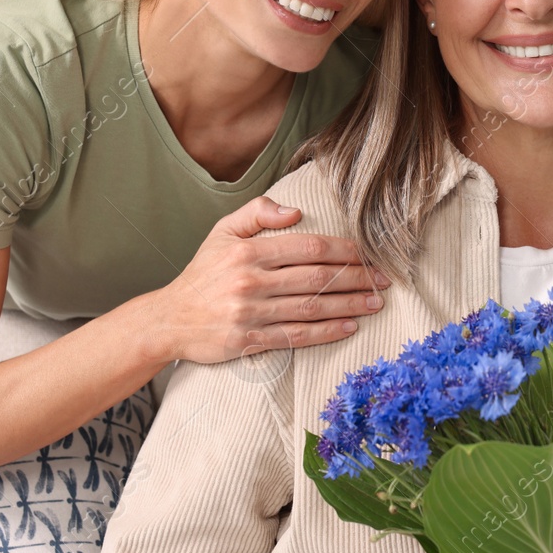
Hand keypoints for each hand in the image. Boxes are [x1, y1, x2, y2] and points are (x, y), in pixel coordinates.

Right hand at [146, 196, 388, 364]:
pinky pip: (296, 336)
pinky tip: (349, 327)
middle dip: (355, 278)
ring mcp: (251, 313)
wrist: (169, 319)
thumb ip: (257, 213)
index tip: (366, 253)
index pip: (307, 247)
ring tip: (375, 303)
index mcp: (248, 252)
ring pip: (311, 307)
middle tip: (383, 279)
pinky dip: (326, 332)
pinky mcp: (249, 341)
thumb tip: (296, 211)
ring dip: (349, 305)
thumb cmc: (202, 274)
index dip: (342, 250)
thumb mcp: (222, 231)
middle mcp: (251, 282)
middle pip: (316, 277)